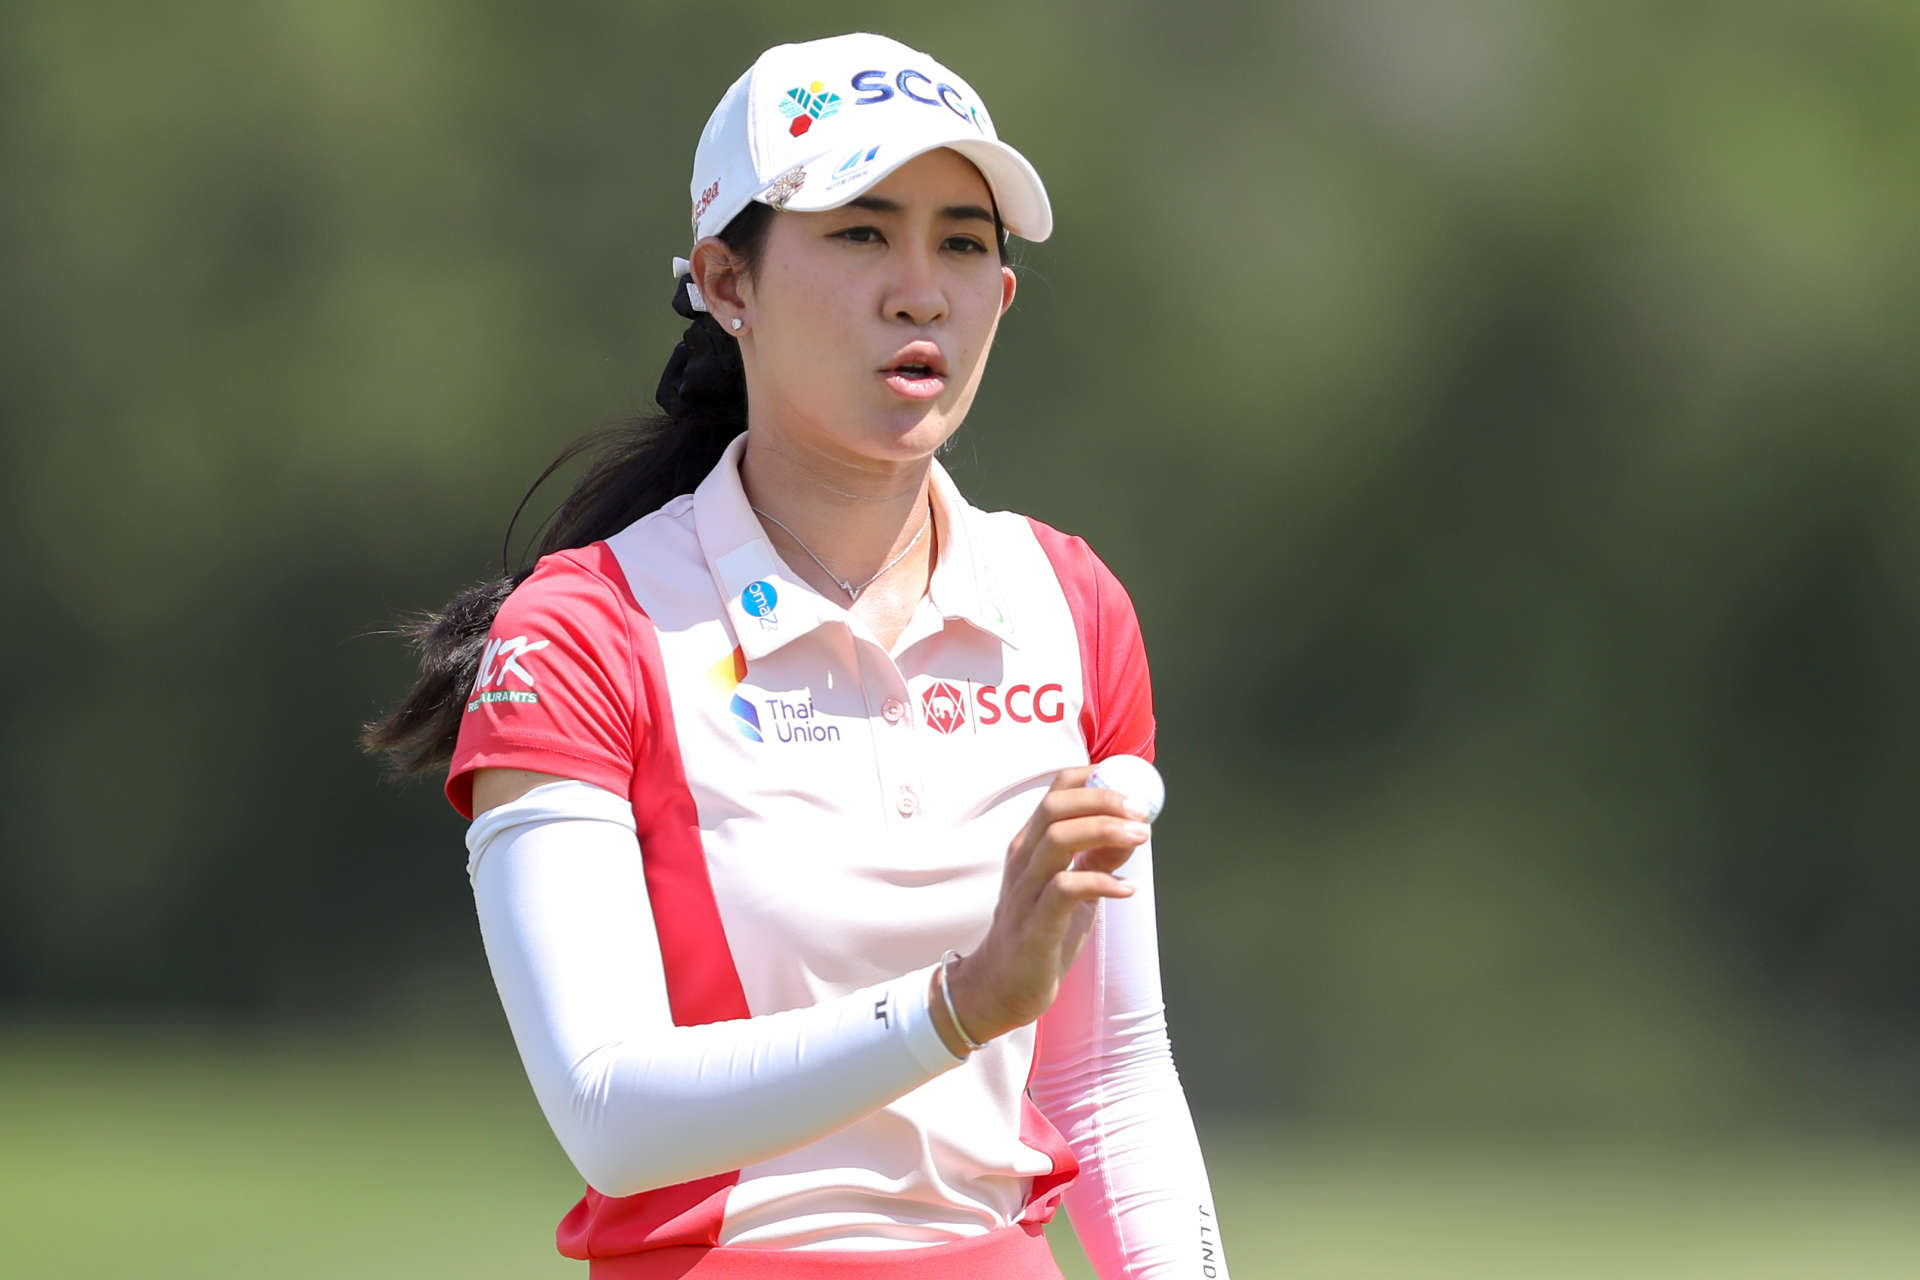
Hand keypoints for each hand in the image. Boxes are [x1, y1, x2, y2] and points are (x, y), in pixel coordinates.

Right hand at [936, 766, 1148, 1048]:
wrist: (1003, 986)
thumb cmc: (1040, 933)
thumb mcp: (1071, 888)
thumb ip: (1096, 858)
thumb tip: (1134, 830)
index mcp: (1029, 845)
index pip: (1055, 793)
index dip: (1093, 778)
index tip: (1130, 780)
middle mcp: (1023, 860)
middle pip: (1056, 807)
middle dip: (1103, 800)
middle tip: (1141, 811)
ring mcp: (1025, 890)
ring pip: (1058, 839)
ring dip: (1105, 831)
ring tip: (1141, 837)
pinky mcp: (1035, 924)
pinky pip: (1066, 889)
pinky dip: (1100, 881)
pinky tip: (1126, 887)